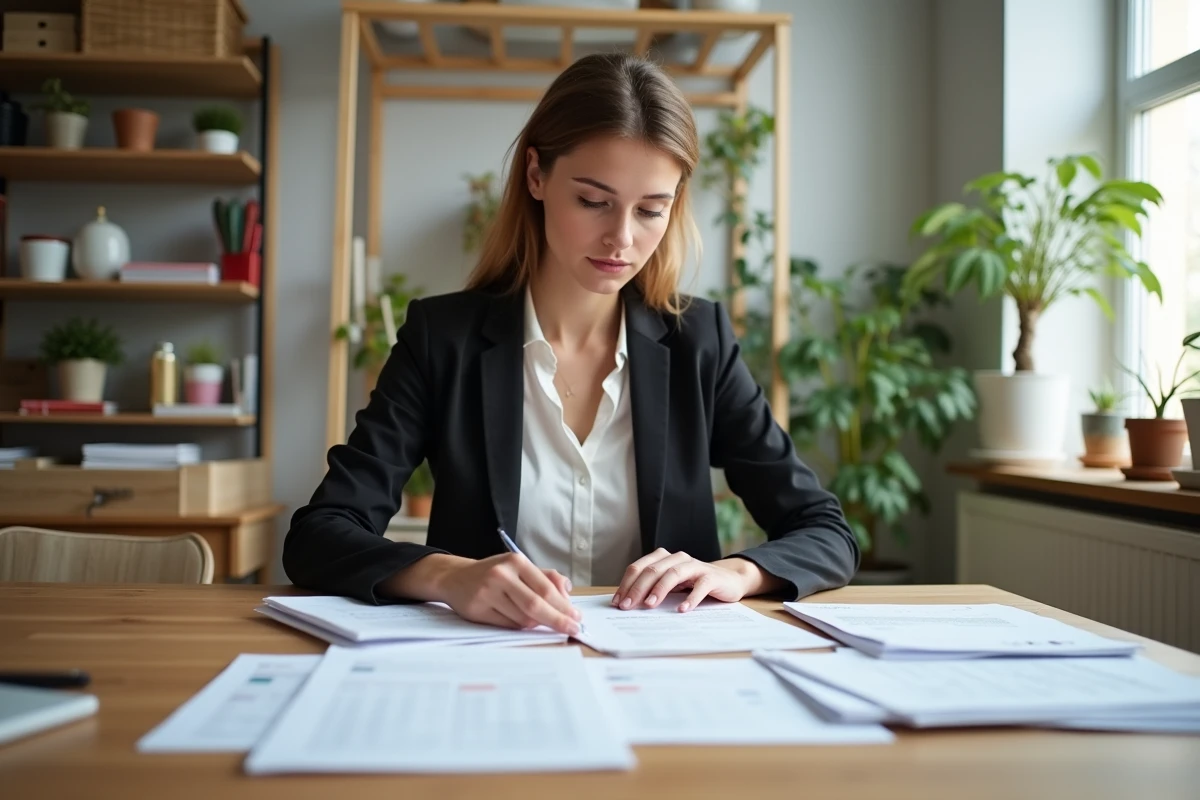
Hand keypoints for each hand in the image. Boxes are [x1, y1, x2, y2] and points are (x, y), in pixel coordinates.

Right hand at [434, 553, 581, 635]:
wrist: (455, 577)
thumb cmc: (493, 573)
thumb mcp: (519, 567)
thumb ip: (545, 577)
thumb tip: (568, 591)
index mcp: (516, 562)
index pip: (546, 589)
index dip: (564, 606)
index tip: (577, 617)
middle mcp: (501, 575)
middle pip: (535, 605)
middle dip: (557, 620)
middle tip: (572, 628)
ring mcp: (487, 593)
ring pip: (522, 618)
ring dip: (536, 624)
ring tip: (539, 620)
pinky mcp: (477, 609)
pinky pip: (507, 625)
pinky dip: (519, 626)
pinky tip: (520, 621)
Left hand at [612, 548, 763, 612]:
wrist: (728, 581)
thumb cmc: (694, 584)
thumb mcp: (671, 586)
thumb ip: (653, 589)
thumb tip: (627, 603)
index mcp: (664, 558)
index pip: (639, 567)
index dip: (627, 584)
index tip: (618, 602)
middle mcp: (678, 558)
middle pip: (653, 570)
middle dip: (638, 588)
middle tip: (628, 606)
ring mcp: (695, 566)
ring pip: (673, 573)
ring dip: (659, 590)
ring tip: (650, 605)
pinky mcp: (711, 577)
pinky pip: (699, 586)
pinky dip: (690, 598)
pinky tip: (682, 610)